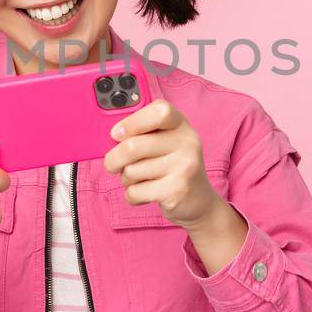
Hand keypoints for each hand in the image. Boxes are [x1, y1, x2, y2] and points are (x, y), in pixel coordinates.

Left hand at [102, 99, 223, 228]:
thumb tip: (113, 137)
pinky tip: (146, 194)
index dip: (132, 122)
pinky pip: (135, 192)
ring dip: (126, 179)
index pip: (160, 111)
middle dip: (114, 159)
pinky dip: (132, 196)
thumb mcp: (165, 142)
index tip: (116, 134)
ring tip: (140, 180)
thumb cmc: (171, 167)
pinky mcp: (176, 192)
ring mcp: (184, 167)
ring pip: (131, 172)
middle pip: (133, 146)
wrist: (198, 200)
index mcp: (181, 125)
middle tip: (112, 165)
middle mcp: (187, 143)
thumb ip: (143, 133)